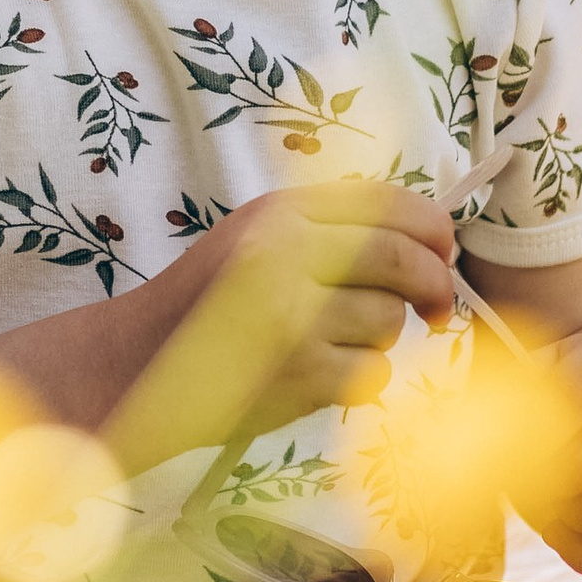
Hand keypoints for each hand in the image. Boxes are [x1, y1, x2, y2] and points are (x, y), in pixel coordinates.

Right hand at [130, 179, 460, 448]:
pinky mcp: (299, 372)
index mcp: (280, 211)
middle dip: (433, 286)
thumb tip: (425, 243)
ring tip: (331, 342)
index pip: (387, 201)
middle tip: (435, 311)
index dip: (432, 228)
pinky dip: (359, 379)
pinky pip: (373, 373)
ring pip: (389, 320)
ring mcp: (293, 314)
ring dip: (378, 338)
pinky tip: (319, 375)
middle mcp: (286, 252)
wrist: (138, 363)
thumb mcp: (256, 238)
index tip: (443, 253)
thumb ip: (327, 229)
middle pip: (403, 258)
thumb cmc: (205, 304)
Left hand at [522, 315, 581, 578]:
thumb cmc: (577, 394)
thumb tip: (470, 446)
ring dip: (563, 520)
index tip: (516, 437)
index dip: (533, 427)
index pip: (576, 392)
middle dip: (544, 481)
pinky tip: (570, 534)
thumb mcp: (545, 371)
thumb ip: (510, 399)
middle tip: (528, 480)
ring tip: (552, 504)